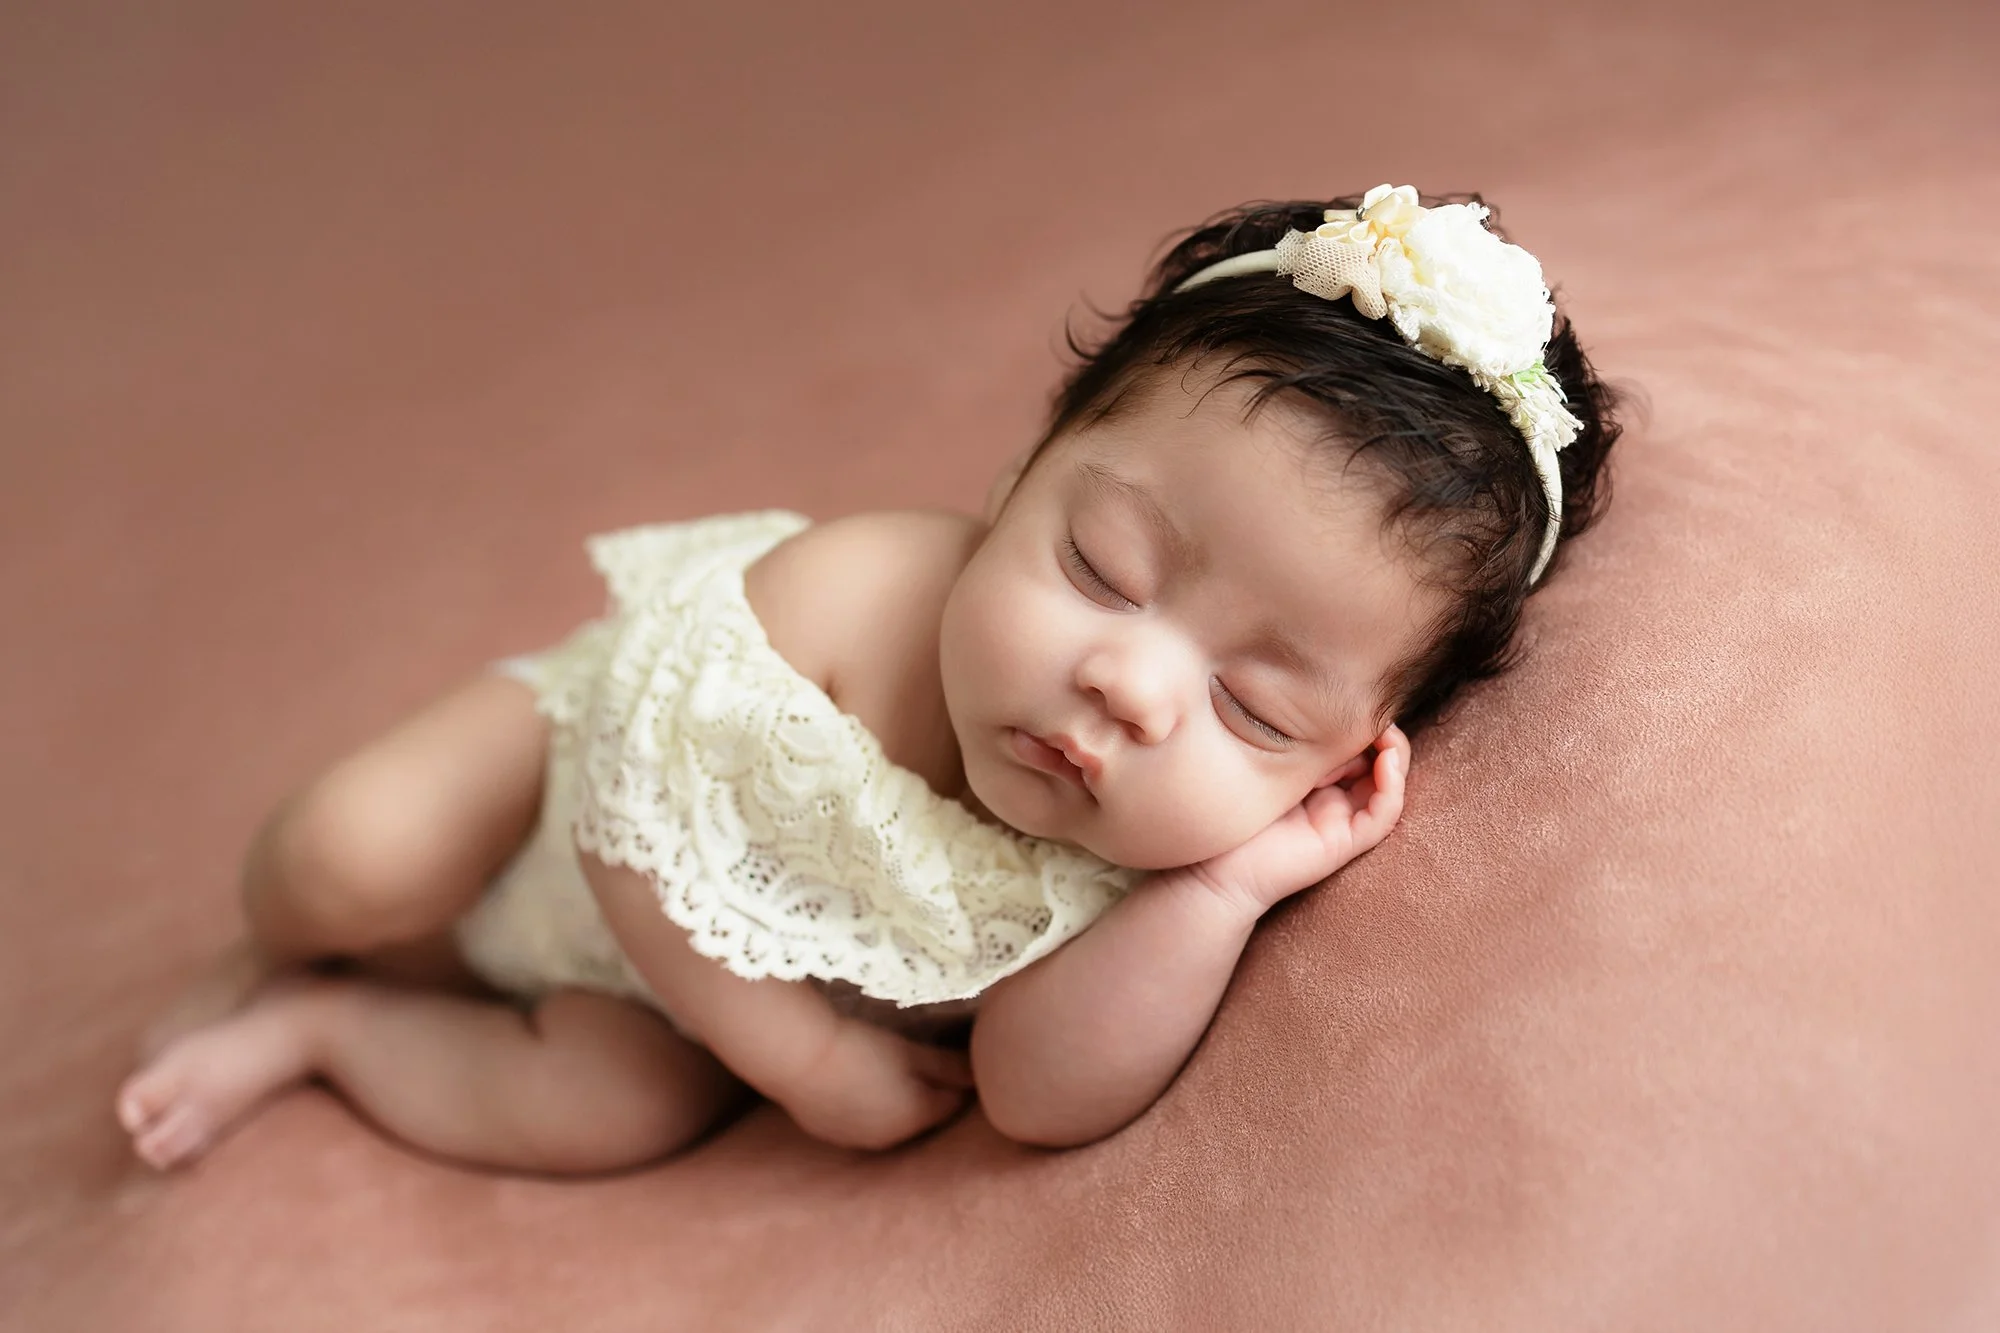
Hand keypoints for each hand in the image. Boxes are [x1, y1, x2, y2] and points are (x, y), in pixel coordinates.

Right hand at [777, 1019, 973, 1151]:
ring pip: (889, 1124)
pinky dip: (867, 1110)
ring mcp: (856, 1141)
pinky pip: (860, 1125)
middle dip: (929, 1098)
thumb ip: (947, 1067)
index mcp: (916, 1118)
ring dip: (896, 1106)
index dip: (958, 1085)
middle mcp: (889, 1140)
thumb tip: (979, 1076)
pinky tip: (858, 1085)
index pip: (951, 1105)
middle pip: (921, 1118)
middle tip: (928, 1067)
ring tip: (889, 1075)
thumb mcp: (910, 1052)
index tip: (961, 1065)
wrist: (796, 1056)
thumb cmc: (859, 1047)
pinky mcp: (829, 1134)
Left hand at [1184, 724, 1409, 916]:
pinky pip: (1382, 815)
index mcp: (1316, 780)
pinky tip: (1387, 762)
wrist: (1214, 867)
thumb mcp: (1268, 762)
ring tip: (1388, 733)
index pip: (1354, 747)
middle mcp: (1334, 799)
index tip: (1357, 698)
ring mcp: (1341, 820)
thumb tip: (1324, 707)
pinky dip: (1391, 787)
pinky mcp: (1345, 842)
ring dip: (1395, 756)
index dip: (1362, 724)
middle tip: (1375, 712)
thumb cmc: (1232, 812)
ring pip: (1387, 786)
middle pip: (1376, 763)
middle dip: (1382, 735)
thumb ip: (1296, 743)